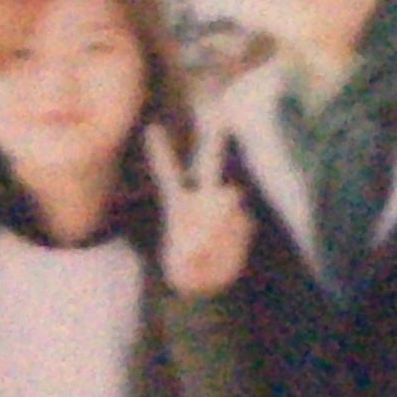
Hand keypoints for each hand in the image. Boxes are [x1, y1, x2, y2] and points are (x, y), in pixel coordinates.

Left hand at [146, 102, 251, 298]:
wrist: (211, 289)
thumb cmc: (189, 272)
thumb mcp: (184, 261)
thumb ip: (202, 236)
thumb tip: (229, 204)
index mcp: (179, 207)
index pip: (169, 176)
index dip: (161, 153)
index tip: (151, 128)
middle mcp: (203, 202)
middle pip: (209, 164)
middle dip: (215, 138)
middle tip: (218, 108)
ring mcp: (224, 211)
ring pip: (228, 201)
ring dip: (219, 225)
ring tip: (210, 250)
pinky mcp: (244, 222)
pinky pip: (243, 224)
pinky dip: (235, 240)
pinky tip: (226, 251)